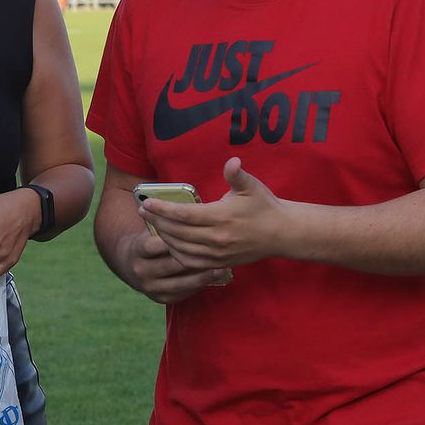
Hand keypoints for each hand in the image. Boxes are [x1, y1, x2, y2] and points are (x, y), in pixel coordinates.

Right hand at [119, 230, 231, 303]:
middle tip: (218, 249)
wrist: (128, 264)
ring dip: (203, 274)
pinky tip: (213, 276)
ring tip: (222, 265)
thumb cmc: (147, 241)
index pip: (160, 243)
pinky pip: (184, 293)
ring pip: (182, 281)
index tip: (202, 231)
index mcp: (137, 249)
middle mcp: (141, 270)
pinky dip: (199, 284)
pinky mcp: (160, 298)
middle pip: (173, 263)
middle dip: (195, 256)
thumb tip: (185, 205)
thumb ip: (165, 221)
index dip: (179, 237)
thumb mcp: (149, 228)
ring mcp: (150, 287)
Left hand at [143, 158, 286, 269]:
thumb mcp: (252, 186)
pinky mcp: (220, 263)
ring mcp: (218, 254)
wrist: (282, 233)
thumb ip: (237, 175)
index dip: (163, 208)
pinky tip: (168, 243)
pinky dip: (176, 253)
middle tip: (142, 210)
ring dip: (163, 236)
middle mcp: (218, 238)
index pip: (184, 214)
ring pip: (181, 248)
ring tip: (152, 223)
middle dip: (157, 220)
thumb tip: (233, 161)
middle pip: (178, 232)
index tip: (146, 201)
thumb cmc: (264, 206)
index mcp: (222, 217)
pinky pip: (191, 262)